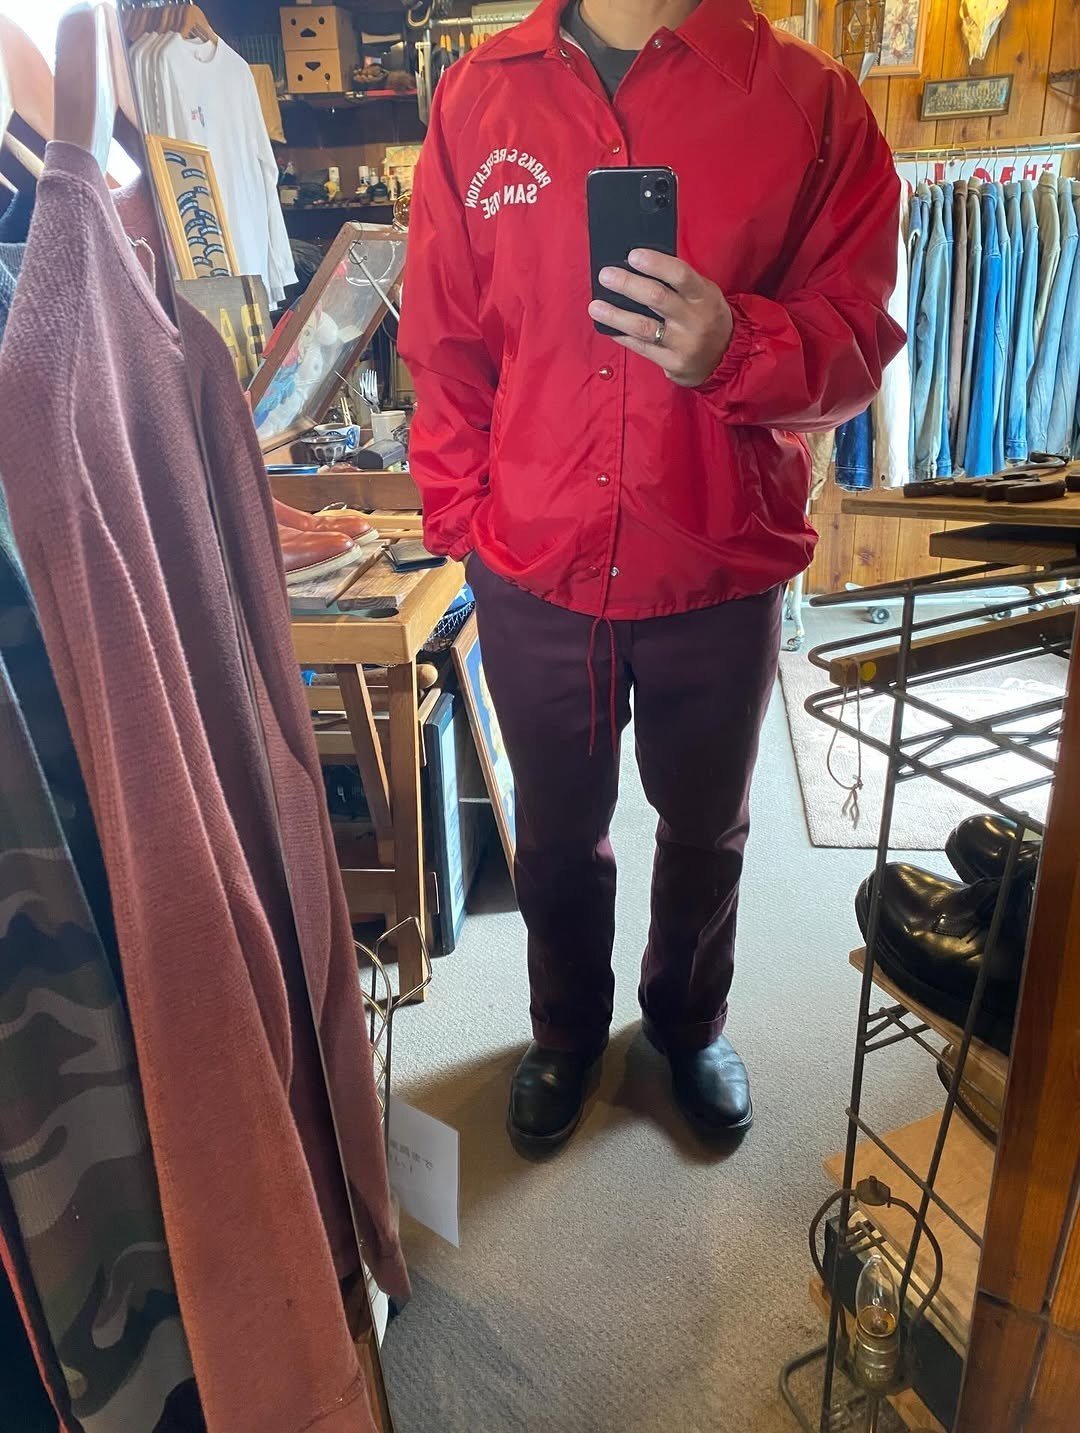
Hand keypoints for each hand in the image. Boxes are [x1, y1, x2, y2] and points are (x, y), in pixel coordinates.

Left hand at [588, 249, 733, 387]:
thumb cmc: (707, 317)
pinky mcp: (673, 363)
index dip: (655, 264)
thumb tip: (639, 266)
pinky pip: (642, 348)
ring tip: (595, 306)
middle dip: (628, 285)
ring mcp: (683, 344)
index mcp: (704, 296)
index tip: (632, 255)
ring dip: (616, 315)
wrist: (726, 358)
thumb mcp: (704, 295)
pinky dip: (623, 336)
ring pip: (644, 327)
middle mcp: (694, 320)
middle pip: (657, 298)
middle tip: (605, 275)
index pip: (680, 275)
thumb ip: (678, 283)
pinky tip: (609, 328)